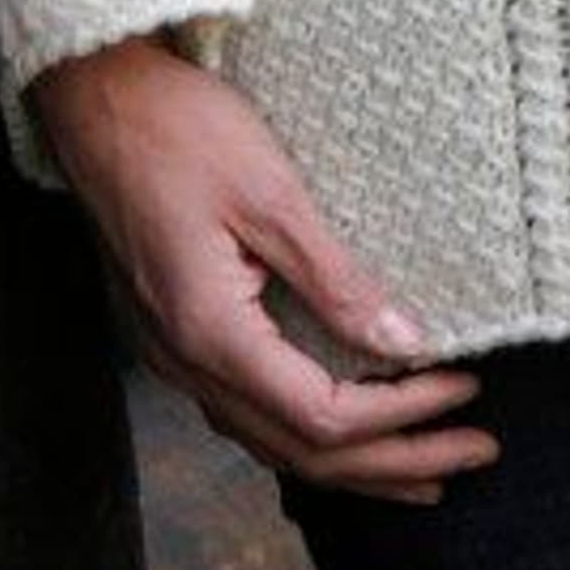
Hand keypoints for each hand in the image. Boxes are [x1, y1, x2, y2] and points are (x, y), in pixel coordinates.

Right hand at [27, 36, 502, 504]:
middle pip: (302, 452)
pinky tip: (346, 432)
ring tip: (424, 469)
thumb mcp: (270, 194)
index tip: (465, 390)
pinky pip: (252, 413)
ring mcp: (176, 356)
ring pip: (274, 443)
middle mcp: (187, 365)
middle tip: (474, 453)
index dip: (401, 414)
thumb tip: (406, 343)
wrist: (96, 99)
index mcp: (209, 334)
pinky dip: (311, 434)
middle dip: (393, 461)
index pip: (323, 415)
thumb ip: (335, 278)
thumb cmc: (179, 129)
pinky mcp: (177, 334)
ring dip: (354, 463)